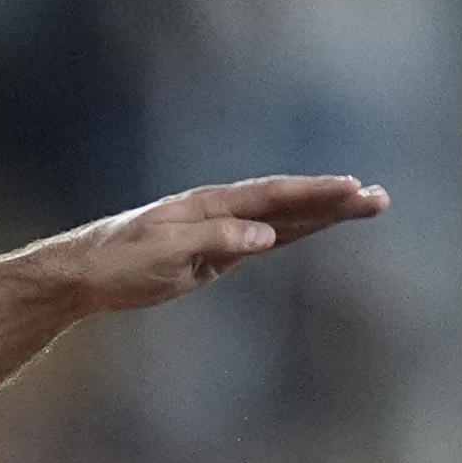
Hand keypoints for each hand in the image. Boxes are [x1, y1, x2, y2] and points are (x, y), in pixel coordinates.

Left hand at [52, 175, 389, 313]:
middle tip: (380, 199)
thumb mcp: (163, 253)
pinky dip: (296, 231)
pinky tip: (318, 226)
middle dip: (334, 200)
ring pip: (282, 218)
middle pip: (288, 202)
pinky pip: (266, 239)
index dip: (314, 193)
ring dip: (323, 213)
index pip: (273, 196)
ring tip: (366, 206)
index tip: (353, 189)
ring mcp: (220, 230)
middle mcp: (220, 211)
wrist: (81, 273)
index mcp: (209, 204)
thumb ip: (214, 241)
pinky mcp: (215, 253)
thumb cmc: (115, 261)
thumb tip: (264, 236)